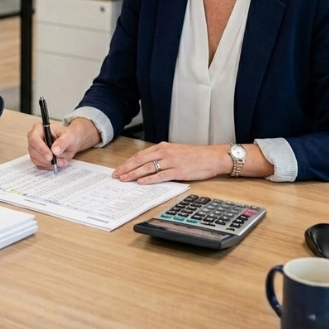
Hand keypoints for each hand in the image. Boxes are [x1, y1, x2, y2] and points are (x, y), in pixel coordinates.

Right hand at [26, 118, 97, 169]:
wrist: (71, 142)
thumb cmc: (69, 135)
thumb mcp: (69, 137)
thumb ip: (62, 142)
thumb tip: (54, 150)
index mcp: (39, 128)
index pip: (34, 138)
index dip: (41, 148)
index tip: (50, 157)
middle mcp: (34, 137)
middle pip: (33, 150)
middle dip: (46, 159)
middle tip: (60, 162)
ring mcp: (34, 148)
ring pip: (35, 159)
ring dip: (49, 164)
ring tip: (62, 162)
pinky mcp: (36, 156)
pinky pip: (39, 164)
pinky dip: (49, 166)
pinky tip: (58, 163)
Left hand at [112, 142, 230, 183]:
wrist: (212, 157)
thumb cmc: (195, 156)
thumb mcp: (175, 151)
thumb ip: (161, 156)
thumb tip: (147, 165)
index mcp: (163, 147)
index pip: (141, 155)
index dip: (128, 162)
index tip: (119, 168)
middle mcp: (165, 152)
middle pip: (141, 160)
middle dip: (127, 168)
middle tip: (116, 175)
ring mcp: (171, 162)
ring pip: (148, 168)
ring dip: (134, 174)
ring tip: (124, 179)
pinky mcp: (178, 171)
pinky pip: (161, 175)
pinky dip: (149, 179)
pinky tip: (141, 182)